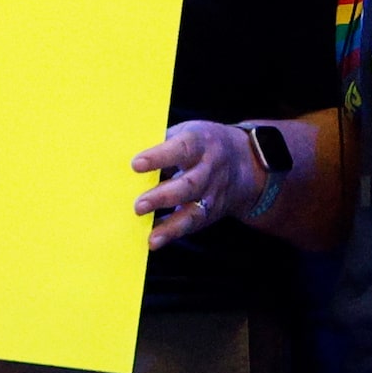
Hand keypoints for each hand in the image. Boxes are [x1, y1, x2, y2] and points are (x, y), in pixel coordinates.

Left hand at [129, 120, 264, 248]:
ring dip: (171, 225)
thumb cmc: (202, 144)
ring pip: (194, 211)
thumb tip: (126, 151)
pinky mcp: (210, 212)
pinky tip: (154, 239)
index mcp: (201, 142)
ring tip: (151, 235)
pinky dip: (173, 233)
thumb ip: (164, 142)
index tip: (135, 164)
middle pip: (189, 184)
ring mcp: (212, 194)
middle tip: (138, 206)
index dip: (159, 156)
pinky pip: (192, 225)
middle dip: (163, 196)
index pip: (181, 148)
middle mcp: (209, 169)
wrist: (244, 162)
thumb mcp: (189, 133)